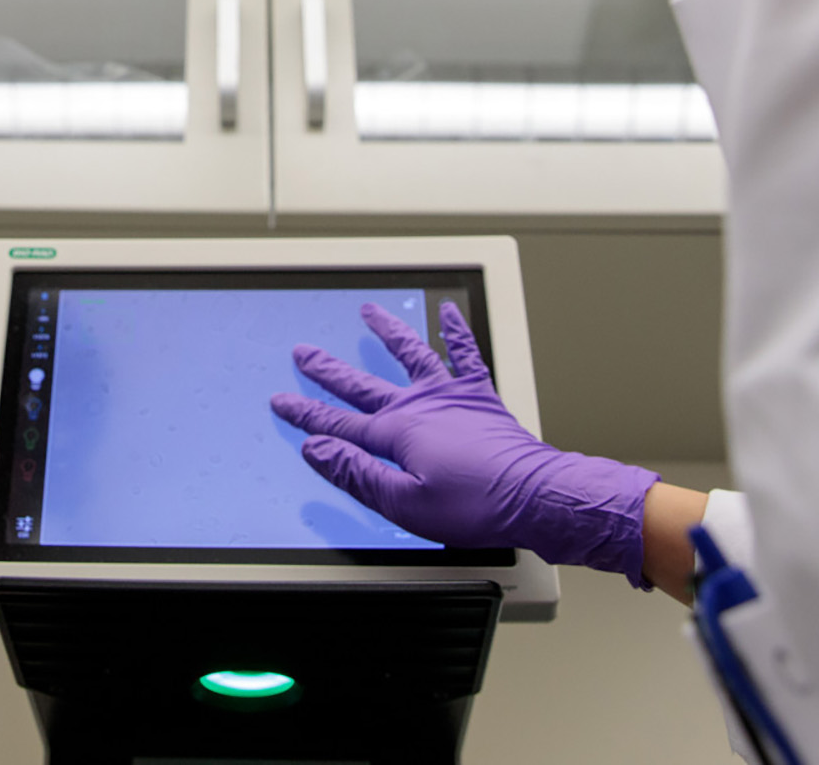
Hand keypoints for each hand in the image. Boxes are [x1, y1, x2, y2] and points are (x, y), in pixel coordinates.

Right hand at [270, 301, 659, 584]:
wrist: (534, 496)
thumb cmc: (476, 506)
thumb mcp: (405, 504)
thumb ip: (357, 474)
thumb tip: (316, 449)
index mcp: (397, 435)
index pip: (339, 424)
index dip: (307, 416)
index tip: (283, 403)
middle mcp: (419, 407)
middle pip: (363, 385)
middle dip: (329, 371)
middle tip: (304, 353)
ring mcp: (450, 396)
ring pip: (411, 354)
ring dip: (387, 332)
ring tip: (369, 312)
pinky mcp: (480, 396)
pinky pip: (466, 354)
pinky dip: (457, 331)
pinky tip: (448, 311)